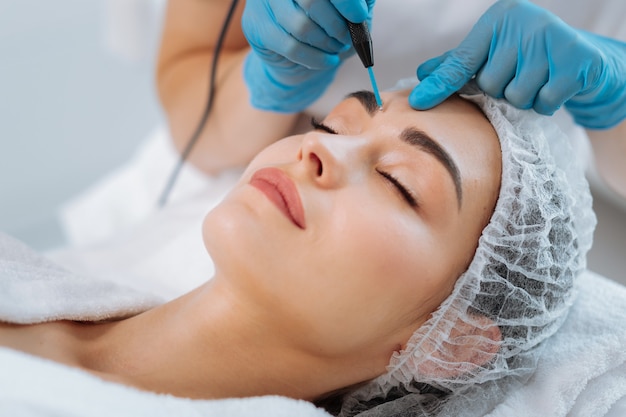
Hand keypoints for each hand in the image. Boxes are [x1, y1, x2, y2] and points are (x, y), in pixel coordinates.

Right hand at [242, 0, 374, 112]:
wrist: (296, 52)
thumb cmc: (325, 23)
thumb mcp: (346, 8)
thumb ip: (356, 1)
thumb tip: (362, 5)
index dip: (344, 0)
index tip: (358, 16)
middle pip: (311, 1)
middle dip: (336, 25)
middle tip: (347, 38)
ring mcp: (263, 2)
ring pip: (301, 26)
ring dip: (326, 43)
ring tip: (336, 48)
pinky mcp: (256, 27)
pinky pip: (291, 47)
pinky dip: (316, 58)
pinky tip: (328, 60)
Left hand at [409, 0, 625, 128]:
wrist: (585, 59)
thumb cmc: (529, 57)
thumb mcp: (493, 53)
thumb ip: (458, 64)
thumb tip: (422, 74)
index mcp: (499, 19)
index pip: (462, 60)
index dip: (441, 84)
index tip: (418, 102)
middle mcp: (524, 22)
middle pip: (490, 84)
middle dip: (503, 91)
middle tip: (521, 76)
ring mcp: (551, 39)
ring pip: (517, 96)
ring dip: (526, 99)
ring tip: (540, 81)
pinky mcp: (576, 60)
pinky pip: (544, 102)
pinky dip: (548, 104)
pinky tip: (557, 87)